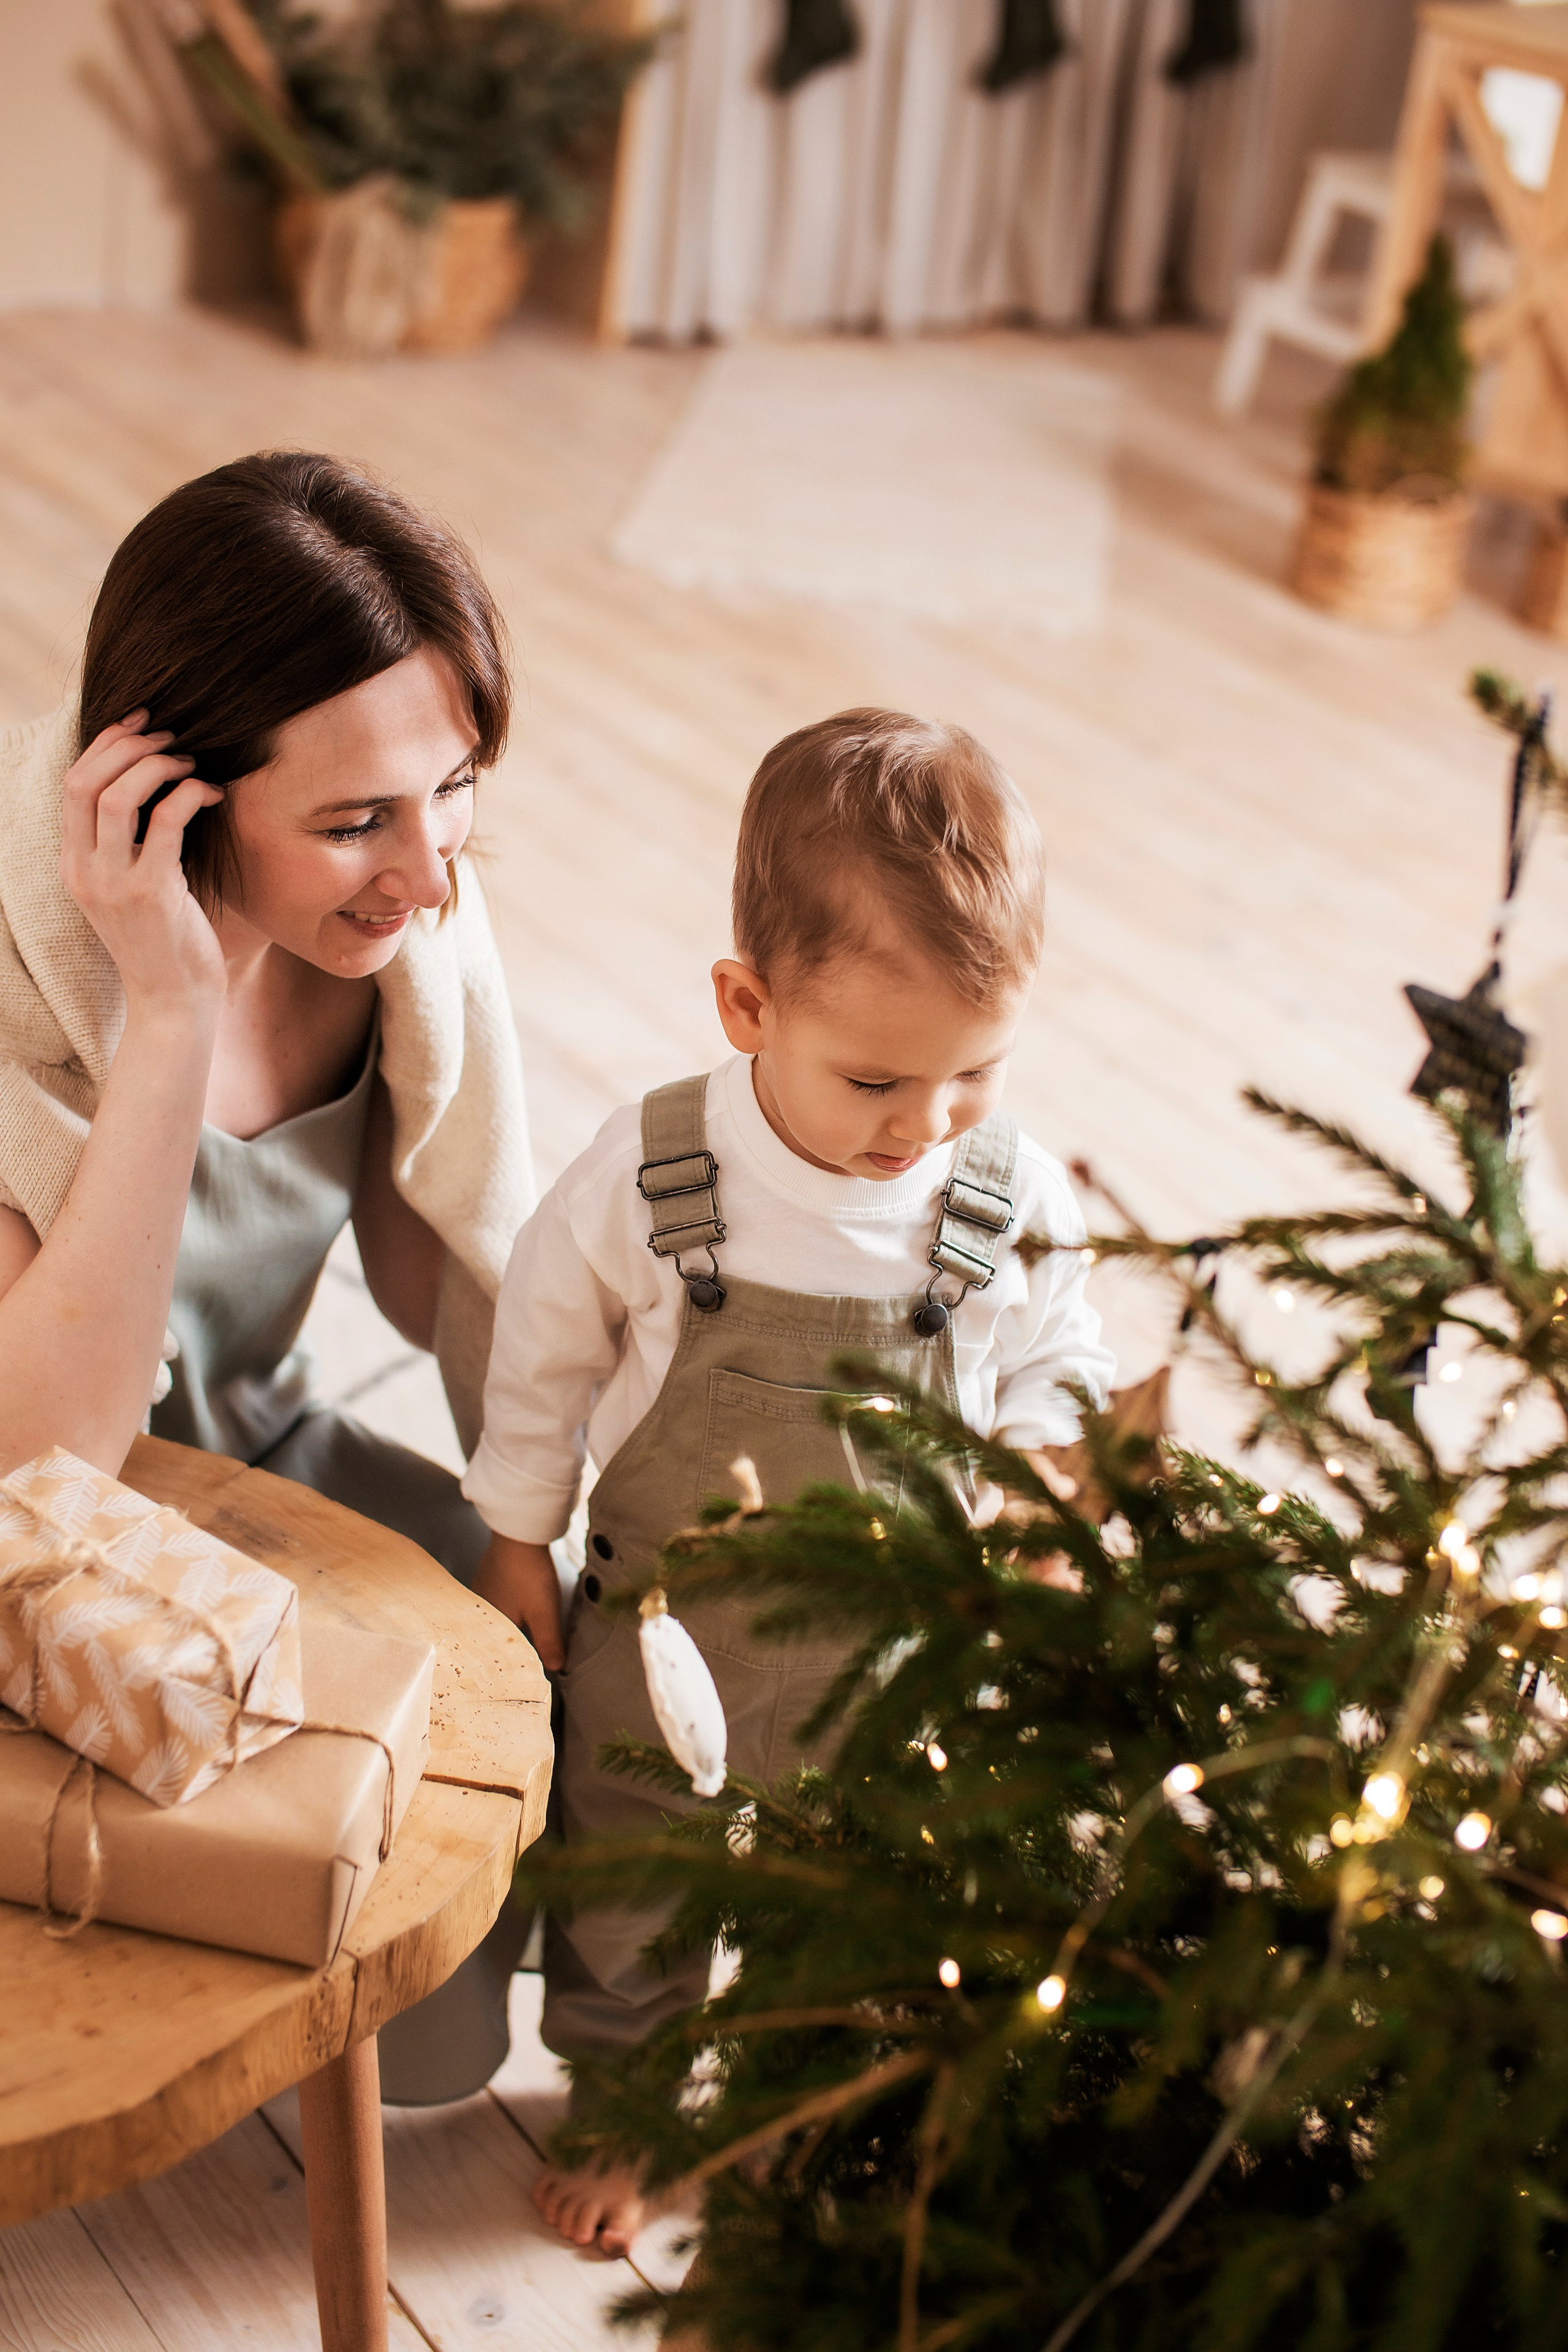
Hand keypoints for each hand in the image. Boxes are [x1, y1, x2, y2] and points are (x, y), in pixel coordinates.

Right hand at [59, 712, 226, 1017]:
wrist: (173, 1001)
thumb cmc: (165, 940)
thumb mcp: (131, 887)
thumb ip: (128, 843)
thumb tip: (154, 784)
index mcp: (73, 864)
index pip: (73, 784)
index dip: (106, 744)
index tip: (141, 724)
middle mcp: (84, 871)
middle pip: (87, 781)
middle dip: (129, 746)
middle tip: (171, 738)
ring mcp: (114, 883)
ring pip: (118, 795)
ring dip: (158, 766)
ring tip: (189, 764)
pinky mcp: (152, 893)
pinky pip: (165, 822)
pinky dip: (188, 794)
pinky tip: (210, 793)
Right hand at [475, 1533, 565, 1670]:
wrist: (518, 1533)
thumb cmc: (527, 1574)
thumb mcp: (543, 1615)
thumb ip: (549, 1643)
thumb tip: (555, 1668)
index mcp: (490, 1623)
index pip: (501, 1649)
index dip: (514, 1658)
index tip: (523, 1668)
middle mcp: (480, 1606)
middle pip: (495, 1630)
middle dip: (508, 1640)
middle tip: (520, 1651)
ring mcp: (482, 1586)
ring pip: (495, 1611)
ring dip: (506, 1620)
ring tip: (518, 1629)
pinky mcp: (489, 1571)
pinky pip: (496, 1594)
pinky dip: (506, 1601)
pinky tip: (515, 1599)